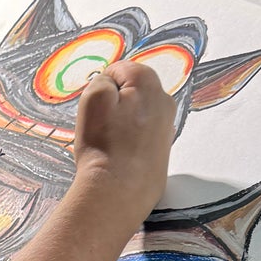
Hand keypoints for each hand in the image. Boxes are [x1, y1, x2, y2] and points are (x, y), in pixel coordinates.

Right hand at [71, 61, 174, 223]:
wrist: (119, 191)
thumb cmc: (104, 146)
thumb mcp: (93, 98)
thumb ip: (103, 79)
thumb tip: (111, 84)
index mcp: (148, 82)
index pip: (120, 70)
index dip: (102, 86)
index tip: (97, 107)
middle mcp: (164, 100)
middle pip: (133, 91)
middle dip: (115, 102)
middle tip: (102, 124)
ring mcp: (167, 126)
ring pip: (138, 113)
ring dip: (123, 121)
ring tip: (110, 141)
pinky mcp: (164, 148)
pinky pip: (143, 134)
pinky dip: (131, 139)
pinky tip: (120, 153)